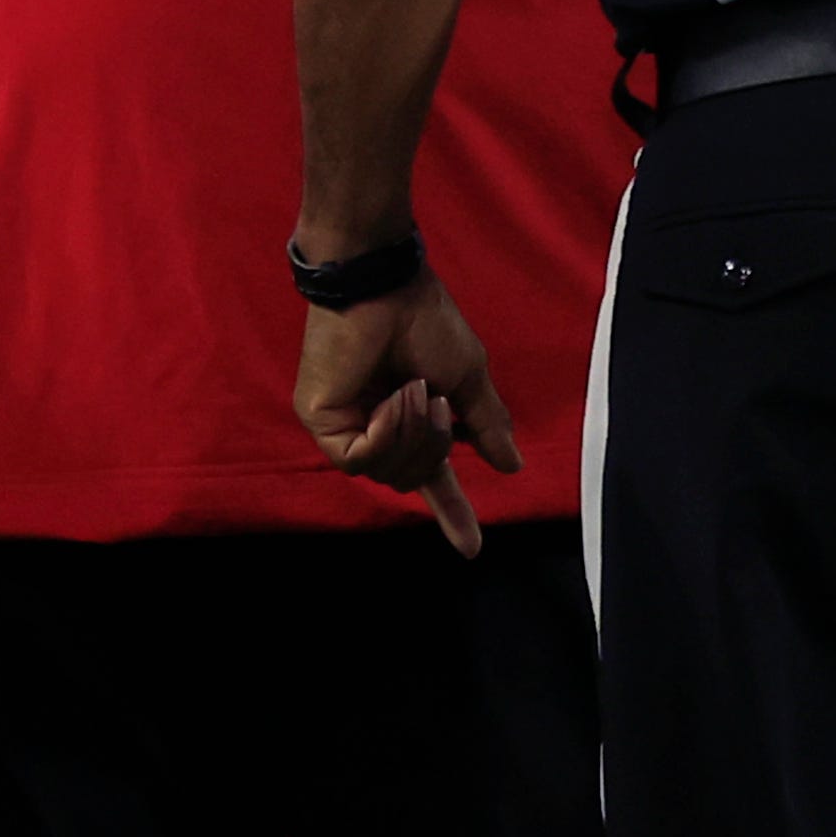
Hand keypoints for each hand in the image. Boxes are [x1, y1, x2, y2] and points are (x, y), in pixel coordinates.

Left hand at [297, 275, 522, 556]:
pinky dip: (385, 434)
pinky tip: (391, 400)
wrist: (383, 286)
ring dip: (413, 434)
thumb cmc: (424, 320)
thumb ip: (486, 424)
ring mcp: (349, 426)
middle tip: (439, 402)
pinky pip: (359, 460)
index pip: (433, 477)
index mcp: (414, 418)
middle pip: (412, 479)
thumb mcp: (469, 377)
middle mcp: (379, 426)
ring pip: (388, 473)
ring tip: (414, 389)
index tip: (473, 550)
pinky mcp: (322, 422)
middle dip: (436, 448)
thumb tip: (512, 465)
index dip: (453, 512)